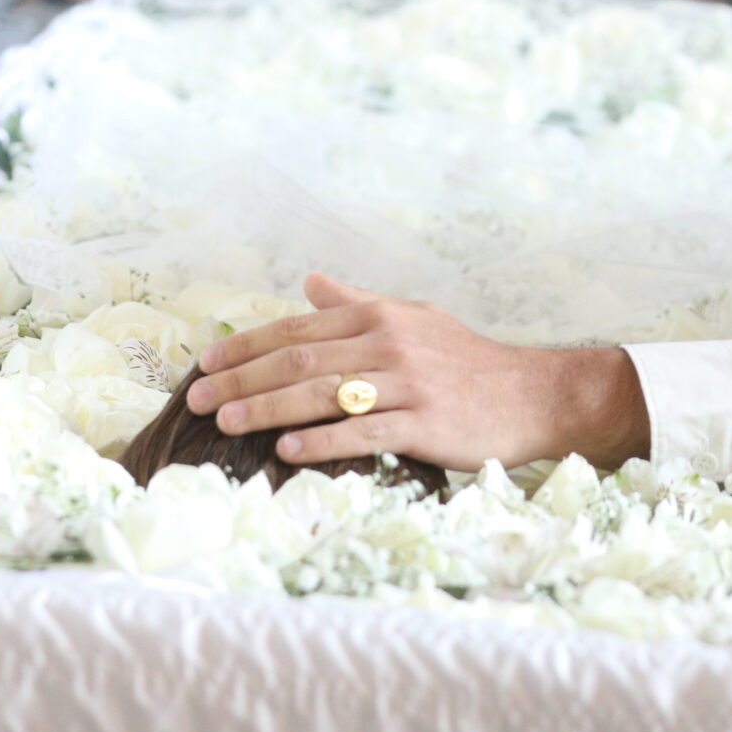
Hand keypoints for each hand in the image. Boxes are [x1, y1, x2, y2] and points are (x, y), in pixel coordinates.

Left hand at [185, 275, 650, 470]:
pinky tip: (287, 450)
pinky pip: (363, 431)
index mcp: (380, 315)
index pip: (298, 327)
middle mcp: (389, 342)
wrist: (532, 395)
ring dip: (269, 409)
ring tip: (227, 424)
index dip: (247, 345)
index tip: (206, 364)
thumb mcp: (414, 318)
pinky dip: (321, 439)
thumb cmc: (466, 360)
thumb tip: (309, 281)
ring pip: (323, 393)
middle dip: (243, 379)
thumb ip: (357, 301)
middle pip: (300, 359)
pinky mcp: (426, 423)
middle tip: (199, 400)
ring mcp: (408, 383)